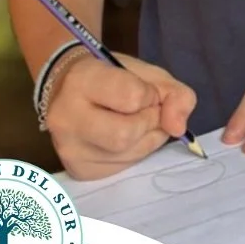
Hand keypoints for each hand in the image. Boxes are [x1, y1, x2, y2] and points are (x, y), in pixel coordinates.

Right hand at [45, 53, 196, 180]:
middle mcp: (67, 118)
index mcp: (81, 80)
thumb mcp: (148, 74)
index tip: (142, 90)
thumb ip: (175, 94)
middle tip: (145, 111)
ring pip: (128, 155)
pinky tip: (125, 139)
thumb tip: (178, 128)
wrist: (67, 88)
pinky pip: (121, 168)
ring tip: (137, 123)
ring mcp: (69, 148)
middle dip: (149, 122)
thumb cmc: (112, 76)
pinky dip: (135, 154)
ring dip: (146, 139)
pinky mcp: (78, 169)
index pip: (132, 97)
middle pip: (127, 134)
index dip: (149, 95)